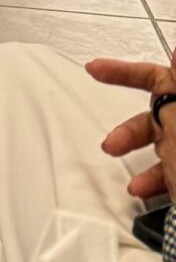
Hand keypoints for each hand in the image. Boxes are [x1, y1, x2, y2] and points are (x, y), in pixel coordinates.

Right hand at [87, 53, 175, 201]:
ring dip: (138, 158)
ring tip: (122, 177)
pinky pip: (168, 174)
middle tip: (109, 144)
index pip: (160, 77)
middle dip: (130, 129)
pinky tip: (140, 191)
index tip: (93, 70)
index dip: (125, 72)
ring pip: (161, 147)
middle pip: (158, 115)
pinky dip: (152, 180)